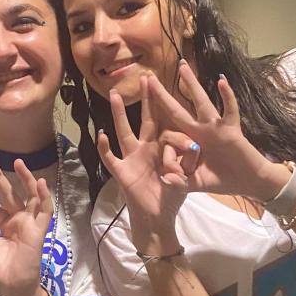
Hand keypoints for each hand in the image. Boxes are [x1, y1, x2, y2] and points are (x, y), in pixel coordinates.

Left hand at [0, 158, 54, 295]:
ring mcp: (28, 224)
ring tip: (19, 163)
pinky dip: (44, 197)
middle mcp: (15, 221)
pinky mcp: (39, 230)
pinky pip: (44, 211)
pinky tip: (42, 183)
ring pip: (29, 197)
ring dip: (25, 179)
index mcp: (0, 225)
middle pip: (8, 195)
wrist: (12, 290)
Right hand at [96, 76, 187, 253]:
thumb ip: (189, 162)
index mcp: (163, 149)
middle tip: (146, 77)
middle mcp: (146, 149)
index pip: (168, 128)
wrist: (157, 218)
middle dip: (146, 99)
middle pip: (145, 119)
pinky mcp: (122, 172)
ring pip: (124, 131)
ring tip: (115, 94)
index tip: (183, 122)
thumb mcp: (186, 178)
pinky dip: (105, 148)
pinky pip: (110, 158)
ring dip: (118, 114)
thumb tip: (194, 146)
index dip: (175, 126)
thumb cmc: (171, 197)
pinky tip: (101, 134)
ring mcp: (131, 159)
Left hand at [148, 63, 289, 200]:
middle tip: (148, 76)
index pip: (169, 129)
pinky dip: (227, 97)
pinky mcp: (232, 130)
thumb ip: (180, 182)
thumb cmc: (223, 180)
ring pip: (201, 102)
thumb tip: (165, 180)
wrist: (249, 182)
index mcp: (190, 142)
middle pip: (177, 109)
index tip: (146, 117)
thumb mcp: (196, 184)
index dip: (157, 124)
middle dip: (163, 94)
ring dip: (191, 84)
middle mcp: (200, 131)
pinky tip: (221, 82)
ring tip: (182, 66)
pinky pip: (230, 110)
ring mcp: (216, 128)